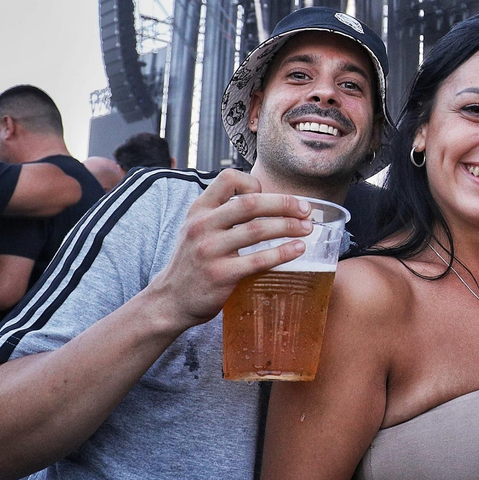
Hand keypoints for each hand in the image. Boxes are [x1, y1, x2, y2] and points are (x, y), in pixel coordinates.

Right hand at [144, 169, 312, 331]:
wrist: (171, 300)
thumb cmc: (194, 262)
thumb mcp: (197, 229)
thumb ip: (222, 214)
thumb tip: (265, 200)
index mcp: (199, 210)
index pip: (228, 179)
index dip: (252, 182)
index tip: (269, 195)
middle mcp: (202, 226)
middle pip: (250, 203)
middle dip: (284, 203)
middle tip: (306, 209)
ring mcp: (210, 251)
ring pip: (258, 230)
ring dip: (289, 227)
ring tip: (307, 228)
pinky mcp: (221, 275)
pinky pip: (258, 260)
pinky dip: (283, 253)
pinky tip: (297, 250)